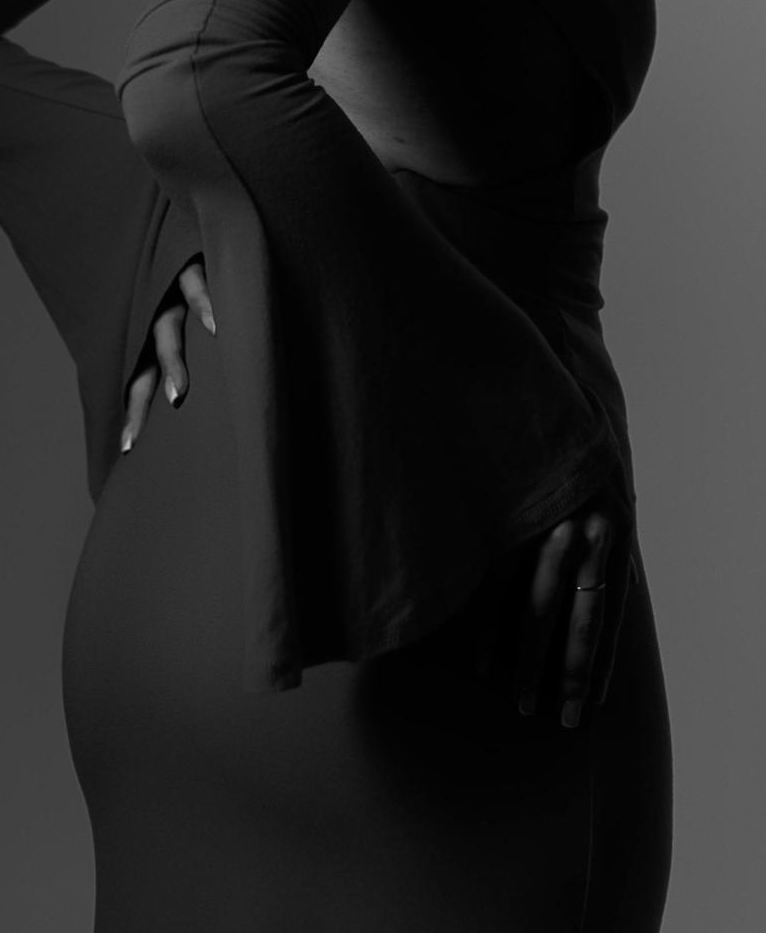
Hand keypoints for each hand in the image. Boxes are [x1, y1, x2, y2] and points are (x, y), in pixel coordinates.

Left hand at [120, 258, 214, 451]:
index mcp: (154, 318)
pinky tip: (218, 328)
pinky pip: (199, 284)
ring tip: (178, 396)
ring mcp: (173, 283)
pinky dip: (207, 305)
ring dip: (173, 362)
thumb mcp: (180, 288)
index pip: (138, 371)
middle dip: (140, 398)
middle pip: (143, 360)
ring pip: (168, 328)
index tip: (126, 449)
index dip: (133, 409)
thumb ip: (188, 329)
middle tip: (134, 440)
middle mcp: (158, 305)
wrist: (184, 191)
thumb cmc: (188, 251)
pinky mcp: (194, 256)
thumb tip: (200, 380)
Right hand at [471, 461, 636, 728]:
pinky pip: (495, 587)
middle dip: (569, 675)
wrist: (531, 387)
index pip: (610, 611)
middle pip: (578, 621)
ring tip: (522, 702)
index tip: (591, 701)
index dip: (600, 659)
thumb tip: (623, 582)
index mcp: (614, 528)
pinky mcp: (502, 521)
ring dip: (528, 663)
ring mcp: (540, 529)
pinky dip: (489, 628)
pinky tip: (484, 661)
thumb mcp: (604, 483)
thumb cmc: (570, 440)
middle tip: (563, 720)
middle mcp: (583, 533)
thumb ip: (609, 536)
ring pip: (536, 611)